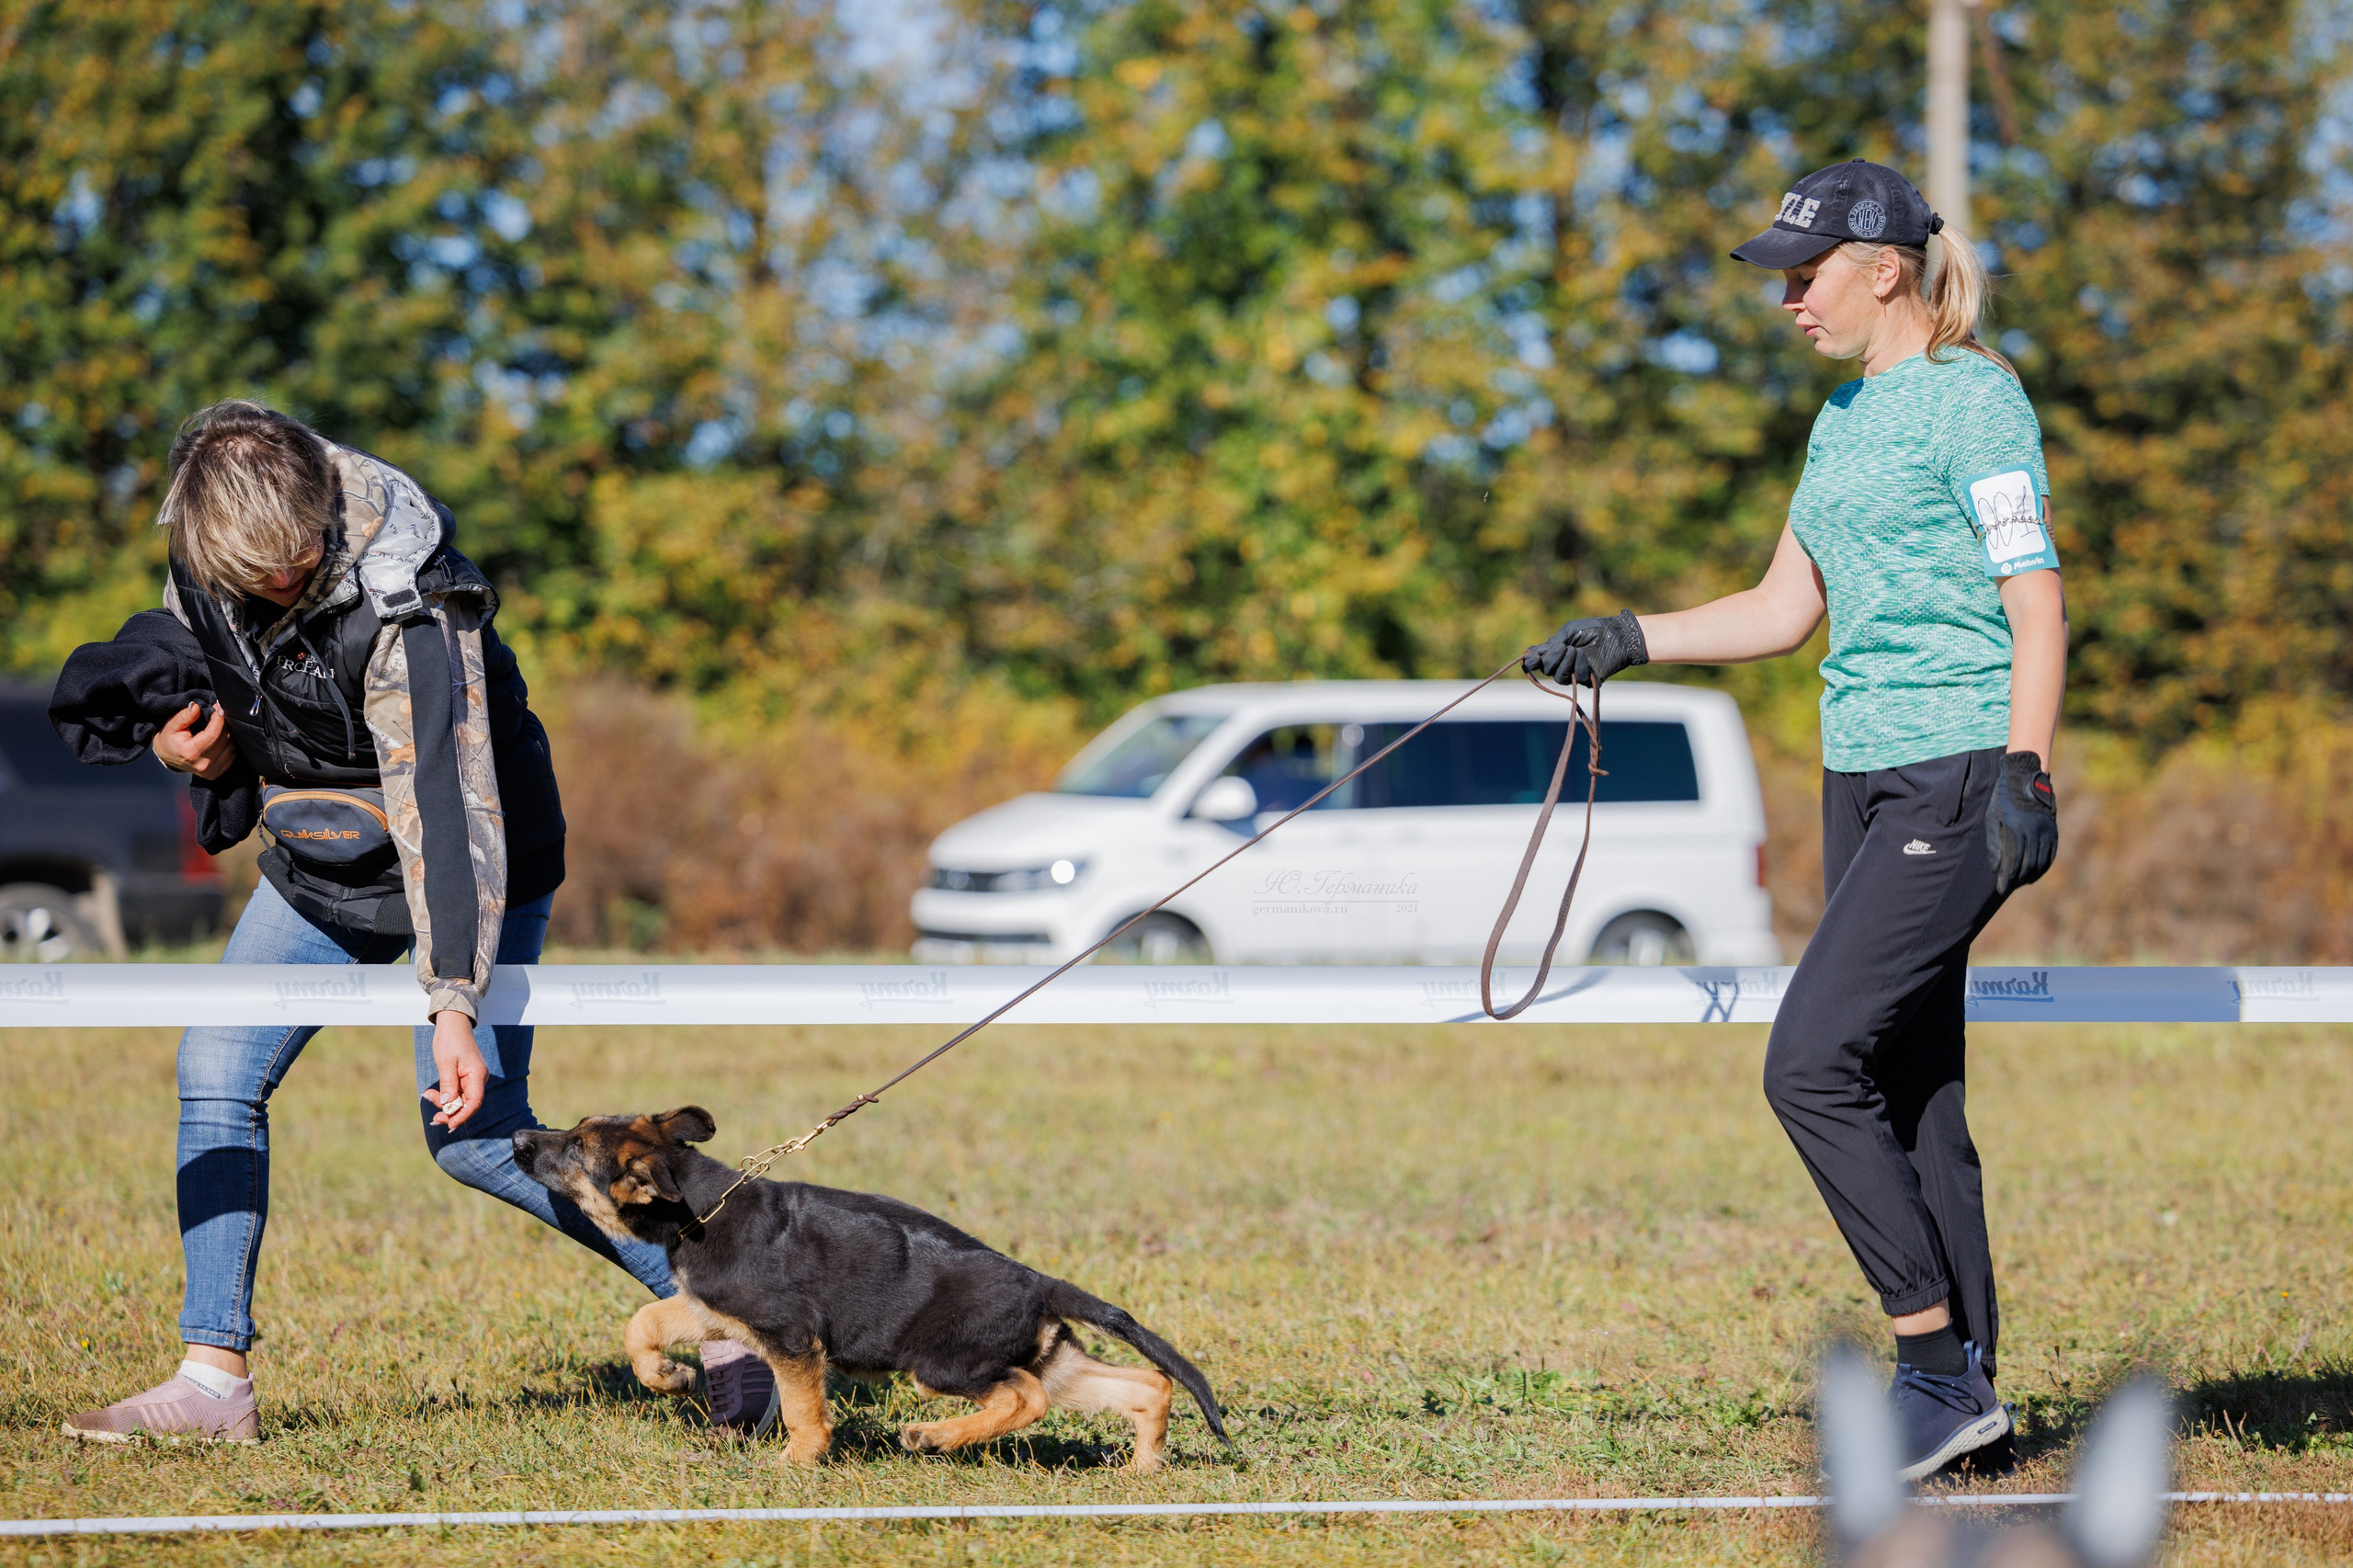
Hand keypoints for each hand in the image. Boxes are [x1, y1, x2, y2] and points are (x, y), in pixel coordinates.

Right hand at [152, 702, 237, 779]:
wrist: (168, 756)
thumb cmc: (170, 739)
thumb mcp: (172, 725)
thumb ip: (184, 716)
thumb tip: (196, 706)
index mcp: (190, 753)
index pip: (213, 735)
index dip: (218, 720)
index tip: (218, 708)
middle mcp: (203, 765)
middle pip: (224, 740)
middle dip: (223, 724)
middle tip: (217, 714)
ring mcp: (211, 771)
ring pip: (230, 747)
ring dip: (227, 734)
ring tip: (217, 726)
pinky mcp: (217, 774)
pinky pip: (232, 755)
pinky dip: (228, 744)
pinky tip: (220, 738)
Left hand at [425, 1010, 487, 1130]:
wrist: (453, 1024)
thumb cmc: (449, 1040)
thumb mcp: (445, 1063)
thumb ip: (448, 1085)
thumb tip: (448, 1105)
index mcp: (477, 1074)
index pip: (474, 1102)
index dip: (462, 1116)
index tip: (448, 1125)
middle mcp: (479, 1079)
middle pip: (468, 1104)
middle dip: (451, 1113)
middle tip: (433, 1119)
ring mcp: (474, 1078)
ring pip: (462, 1100)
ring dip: (445, 1104)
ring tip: (428, 1096)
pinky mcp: (467, 1078)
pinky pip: (459, 1093)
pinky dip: (446, 1097)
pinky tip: (432, 1094)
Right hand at [1524, 609, 1649, 685]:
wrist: (1616, 634)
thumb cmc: (1592, 629)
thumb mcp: (1567, 633)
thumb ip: (1549, 645)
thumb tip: (1528, 656)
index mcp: (1555, 651)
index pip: (1537, 662)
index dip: (1532, 662)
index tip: (1533, 658)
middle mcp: (1562, 664)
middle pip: (1546, 670)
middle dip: (1552, 658)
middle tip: (1564, 647)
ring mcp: (1575, 673)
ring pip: (1558, 678)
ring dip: (1565, 663)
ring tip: (1575, 651)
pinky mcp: (1587, 680)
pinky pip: (1576, 680)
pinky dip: (1579, 667)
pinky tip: (1585, 657)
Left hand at [1986, 751, 2056, 893]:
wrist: (2024, 779)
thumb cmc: (2003, 799)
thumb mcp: (1993, 818)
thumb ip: (1994, 844)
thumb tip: (1995, 868)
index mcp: (2016, 828)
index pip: (2013, 860)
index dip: (2007, 877)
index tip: (2001, 887)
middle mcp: (2033, 831)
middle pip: (2027, 863)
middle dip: (2017, 879)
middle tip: (2009, 887)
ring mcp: (2046, 830)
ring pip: (2041, 861)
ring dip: (2030, 875)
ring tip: (2020, 883)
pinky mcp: (2053, 830)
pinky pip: (2051, 853)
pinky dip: (2044, 866)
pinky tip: (2035, 874)